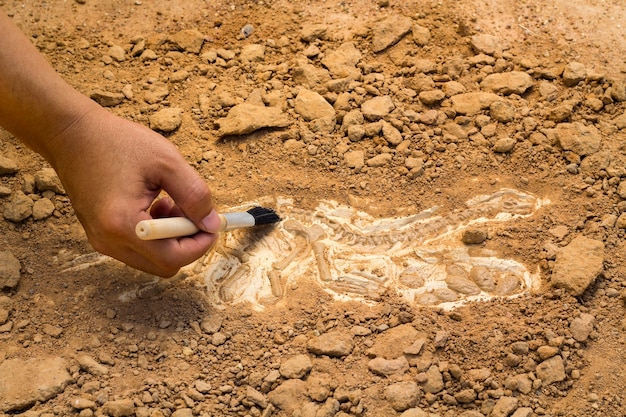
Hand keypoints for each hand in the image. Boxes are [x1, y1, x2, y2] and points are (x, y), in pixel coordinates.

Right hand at [51, 107, 221, 276]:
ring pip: (152, 258)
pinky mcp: (100, 235)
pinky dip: (156, 235)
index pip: (172, 258)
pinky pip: (138, 248)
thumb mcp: (167, 162)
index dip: (200, 244)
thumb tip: (212, 223)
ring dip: (171, 238)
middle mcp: (108, 241)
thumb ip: (194, 195)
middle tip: (190, 211)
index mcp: (123, 224)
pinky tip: (154, 205)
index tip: (213, 224)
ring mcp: (101, 241)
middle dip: (186, 242)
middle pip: (163, 265)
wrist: (72, 134)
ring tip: (170, 202)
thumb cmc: (117, 142)